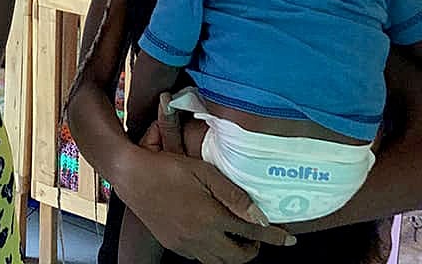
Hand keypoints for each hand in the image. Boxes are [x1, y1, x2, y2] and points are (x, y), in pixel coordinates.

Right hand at [117, 148, 293, 263]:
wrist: (131, 175)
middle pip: (237, 257)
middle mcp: (200, 236)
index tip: (289, 240)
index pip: (252, 232)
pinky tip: (211, 237)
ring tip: (237, 238)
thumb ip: (233, 194)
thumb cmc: (168, 167)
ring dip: (233, 254)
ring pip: (218, 262)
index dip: (274, 237)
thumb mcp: (204, 172)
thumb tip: (259, 216)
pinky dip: (213, 253)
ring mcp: (185, 244)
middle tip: (258, 238)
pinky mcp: (173, 244)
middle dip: (253, 251)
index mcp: (211, 217)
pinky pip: (200, 258)